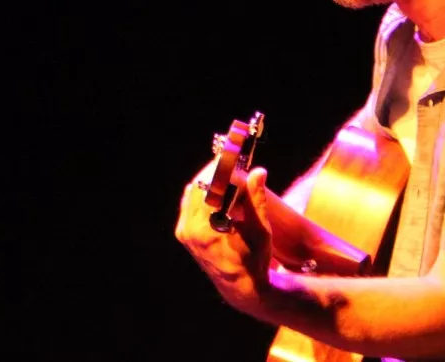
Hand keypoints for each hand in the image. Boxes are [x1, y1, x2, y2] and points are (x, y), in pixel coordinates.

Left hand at [175, 162, 277, 320]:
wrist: (241, 286)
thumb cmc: (255, 259)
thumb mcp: (260, 231)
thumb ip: (256, 200)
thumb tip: (258, 172)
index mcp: (206, 230)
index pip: (208, 187)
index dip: (220, 169)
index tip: (233, 158)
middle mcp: (189, 230)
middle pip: (198, 187)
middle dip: (215, 173)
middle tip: (232, 165)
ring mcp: (184, 232)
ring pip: (192, 194)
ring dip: (209, 183)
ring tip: (228, 178)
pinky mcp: (183, 234)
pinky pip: (190, 204)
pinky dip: (204, 196)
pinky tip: (219, 193)